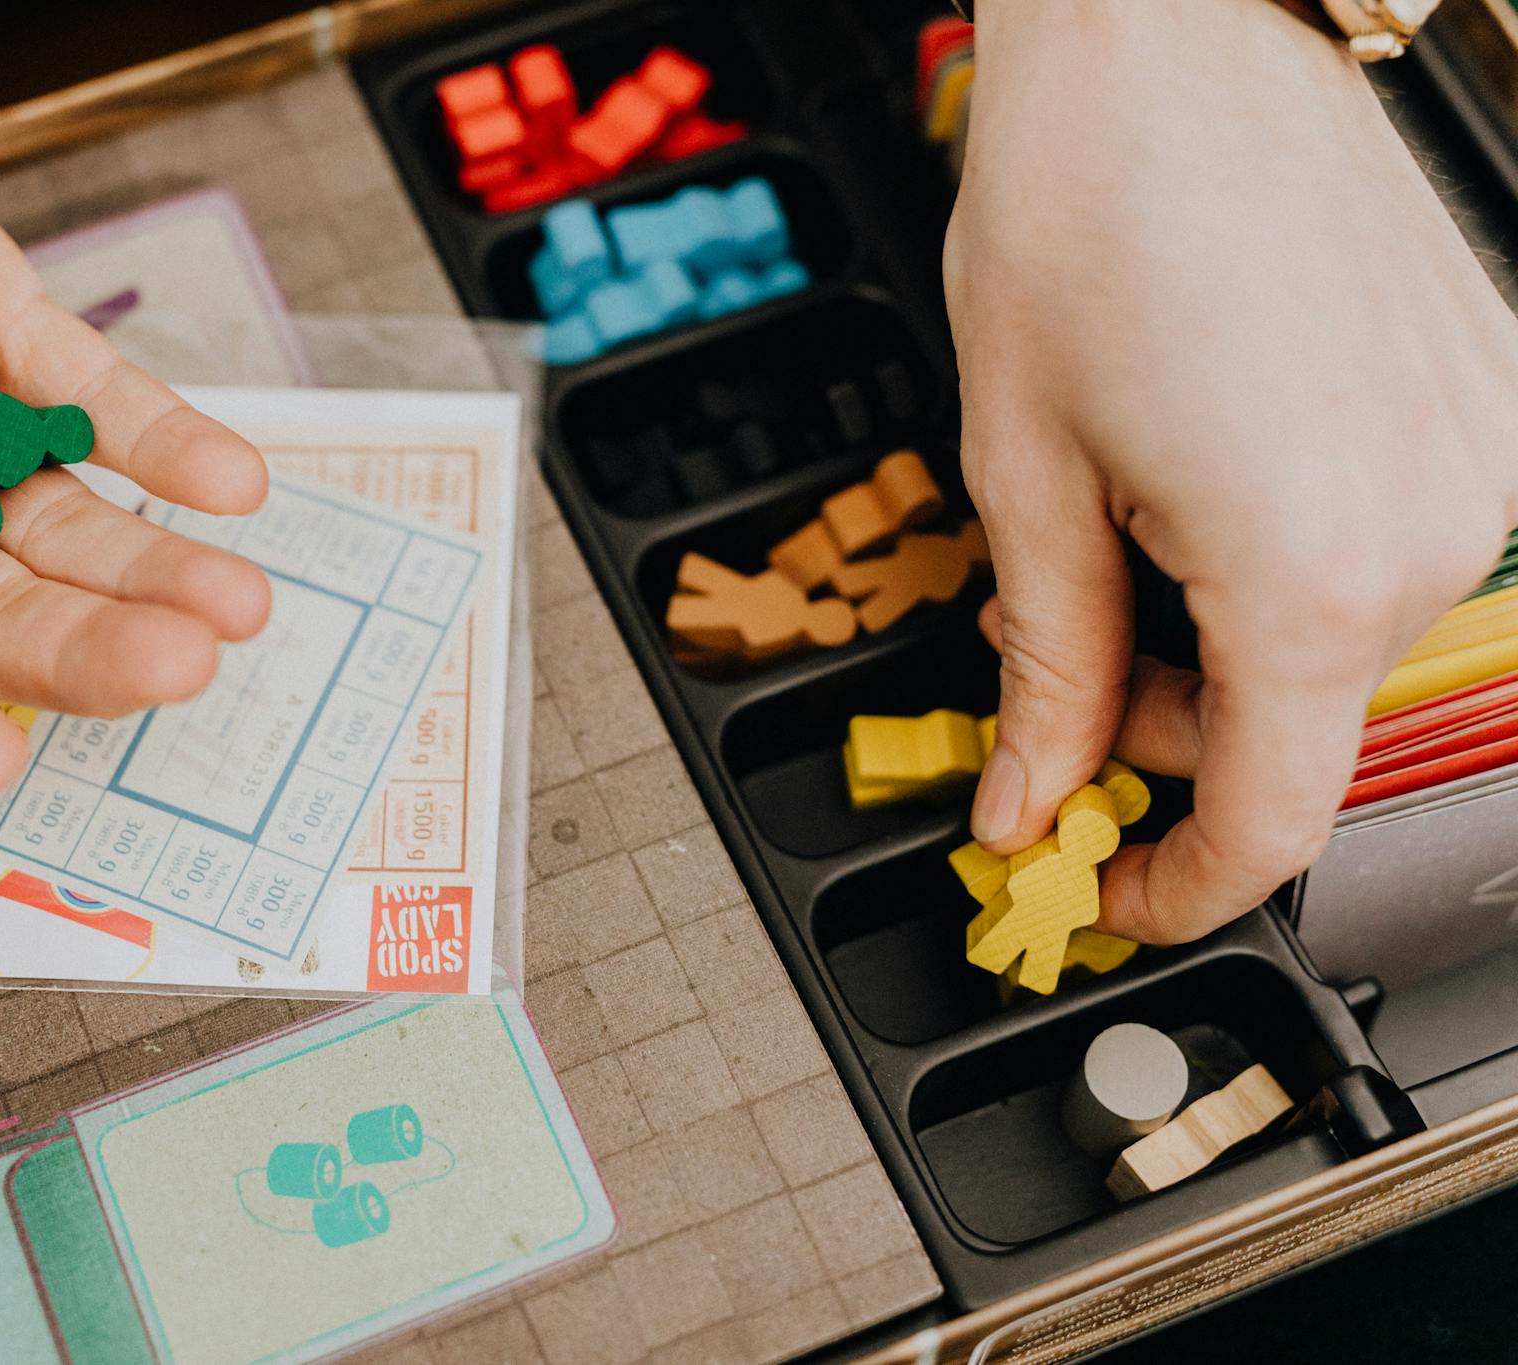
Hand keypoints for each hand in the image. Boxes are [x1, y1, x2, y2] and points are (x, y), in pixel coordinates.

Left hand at [946, 0, 1517, 941]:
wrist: (1173, 36)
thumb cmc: (1084, 212)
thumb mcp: (1024, 476)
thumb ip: (1047, 667)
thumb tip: (1031, 798)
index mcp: (1313, 576)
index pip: (1267, 819)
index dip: (1176, 886)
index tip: (1109, 891)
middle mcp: (1439, 532)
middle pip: (1298, 727)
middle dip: (1171, 728)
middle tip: (1061, 662)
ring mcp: (1483, 459)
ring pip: (1338, 637)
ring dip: (1223, 635)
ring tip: (1118, 528)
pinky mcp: (1489, 397)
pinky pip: (1382, 539)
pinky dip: (1283, 554)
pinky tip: (1197, 474)